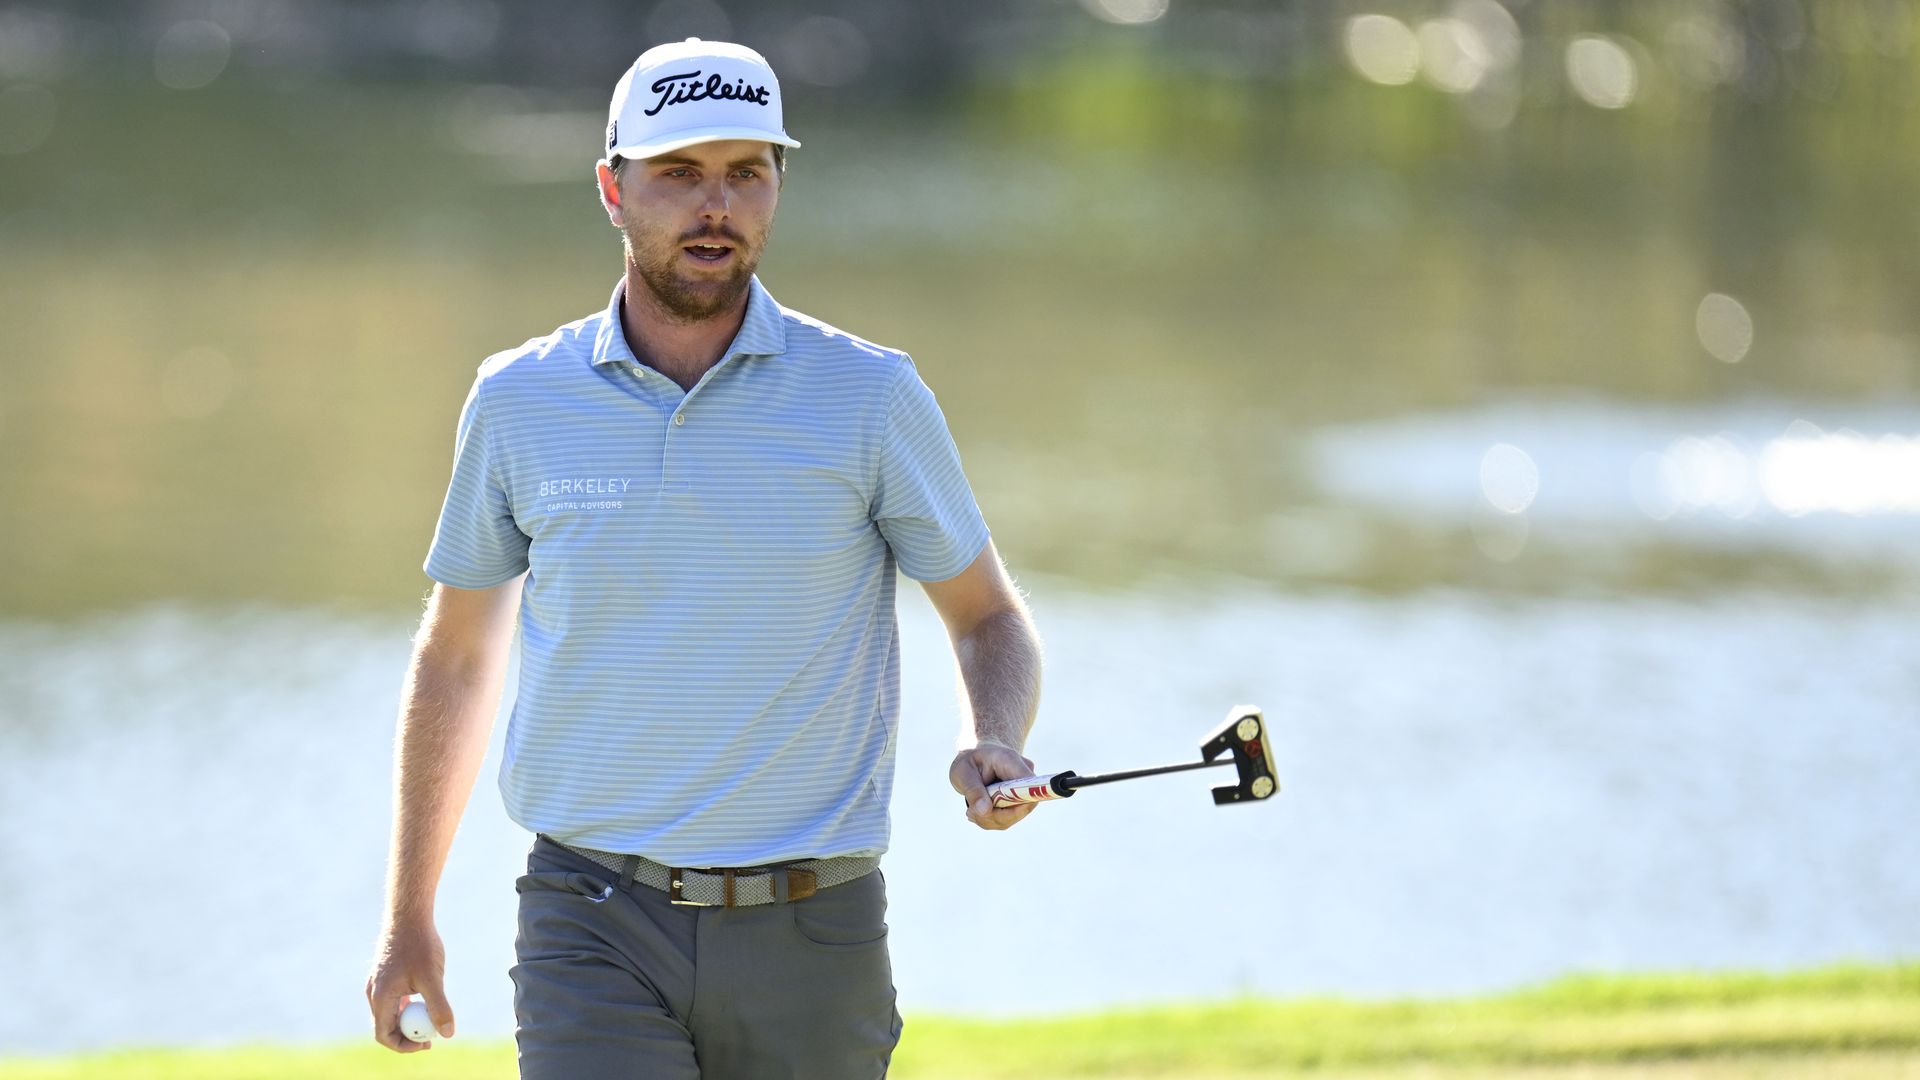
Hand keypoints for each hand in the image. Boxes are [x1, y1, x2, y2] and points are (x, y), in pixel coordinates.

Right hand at [366, 917, 454, 1052]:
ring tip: (432, 1015)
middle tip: (433, 1035)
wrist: (409, 915)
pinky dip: (408, 1005)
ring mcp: (377, 984)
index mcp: (380, 997)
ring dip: (409, 1019)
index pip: (384, 1035)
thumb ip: (439, 1007)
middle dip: (409, 1035)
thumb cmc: (419, 944)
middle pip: (386, 1027)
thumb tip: (447, 1033)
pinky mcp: (384, 975)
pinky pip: (393, 1000)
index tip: (428, 1043)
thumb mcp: (432, 978)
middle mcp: (373, 993)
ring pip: (390, 1013)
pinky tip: (425, 997)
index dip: (405, 1045)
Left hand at [950, 741, 1039, 830]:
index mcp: (1010, 760)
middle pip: (1023, 805)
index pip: (1030, 783)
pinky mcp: (1018, 803)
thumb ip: (974, 790)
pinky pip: (1007, 820)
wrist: (975, 761)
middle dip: (995, 815)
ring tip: (971, 810)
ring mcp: (1023, 790)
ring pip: (1013, 816)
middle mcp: (1022, 776)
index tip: (995, 810)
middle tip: (971, 812)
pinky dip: (990, 820)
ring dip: (990, 819)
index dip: (1022, 801)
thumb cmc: (969, 763)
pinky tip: (977, 811)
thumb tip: (985, 811)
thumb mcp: (963, 772)